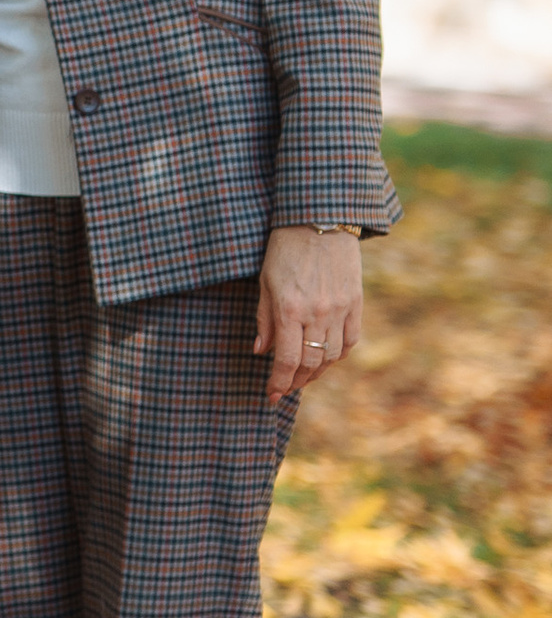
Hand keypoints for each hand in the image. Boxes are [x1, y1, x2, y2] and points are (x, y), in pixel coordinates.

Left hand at [255, 226, 361, 398]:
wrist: (320, 222)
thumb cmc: (283, 250)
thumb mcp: (264, 282)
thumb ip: (264, 319)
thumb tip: (260, 351)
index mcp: (289, 310)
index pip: (286, 360)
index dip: (278, 382)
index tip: (270, 395)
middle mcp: (317, 314)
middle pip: (310, 364)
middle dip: (295, 382)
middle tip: (284, 388)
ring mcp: (340, 310)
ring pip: (332, 357)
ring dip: (318, 373)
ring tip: (303, 377)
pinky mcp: (356, 303)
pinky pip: (351, 340)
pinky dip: (339, 355)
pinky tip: (327, 360)